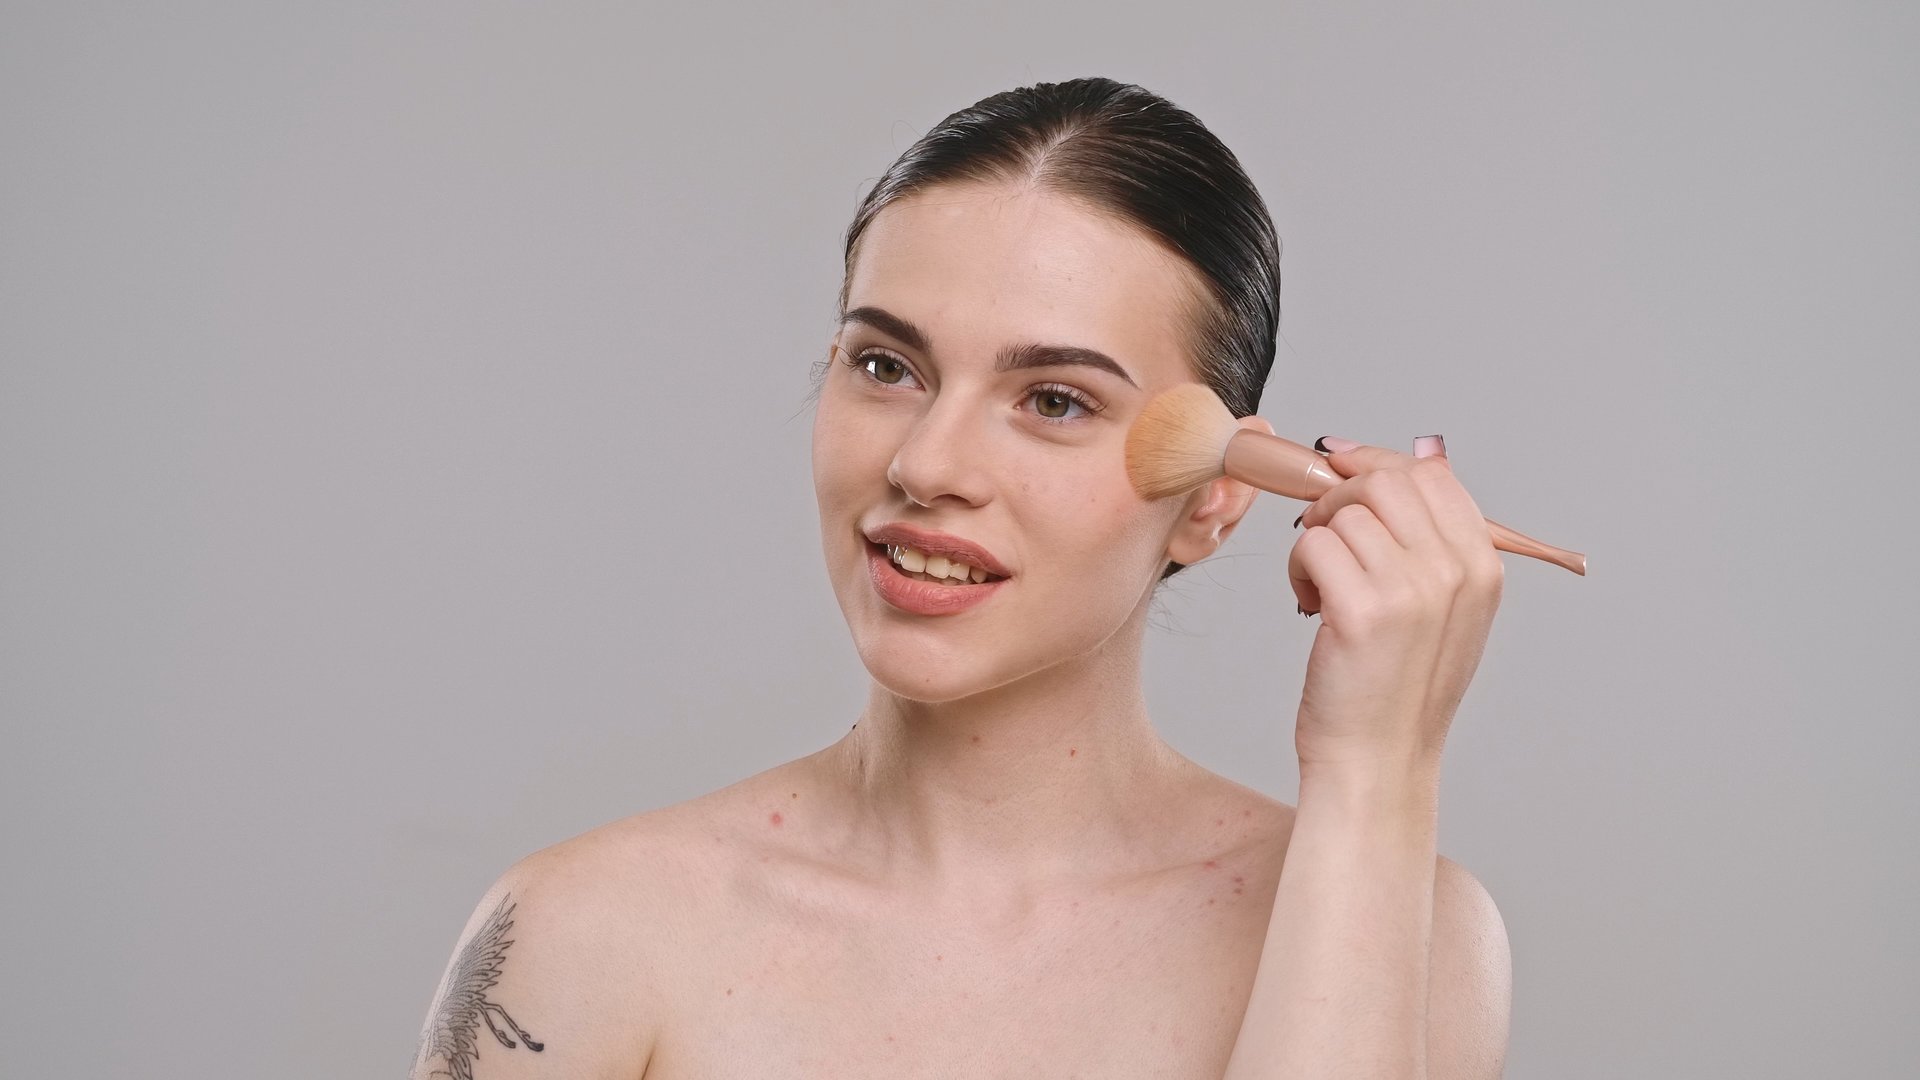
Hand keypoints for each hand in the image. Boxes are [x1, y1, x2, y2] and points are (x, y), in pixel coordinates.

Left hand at [1287, 435, 1503, 773]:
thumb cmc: (1398, 687)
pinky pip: (1313, 544)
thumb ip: (1428, 542)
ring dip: (1315, 541)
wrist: (1379, 760)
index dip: (1379, 465)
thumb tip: (1374, 468)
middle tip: (1324, 538)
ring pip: (1343, 513)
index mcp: (1483, 568)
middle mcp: (1456, 572)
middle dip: (1340, 498)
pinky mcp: (1362, 611)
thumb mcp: (1443, 610)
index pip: (1433, 475)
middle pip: (1387, 482)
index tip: (1343, 473)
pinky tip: (1310, 605)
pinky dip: (1298, 567)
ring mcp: (1413, 590)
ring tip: (1321, 587)